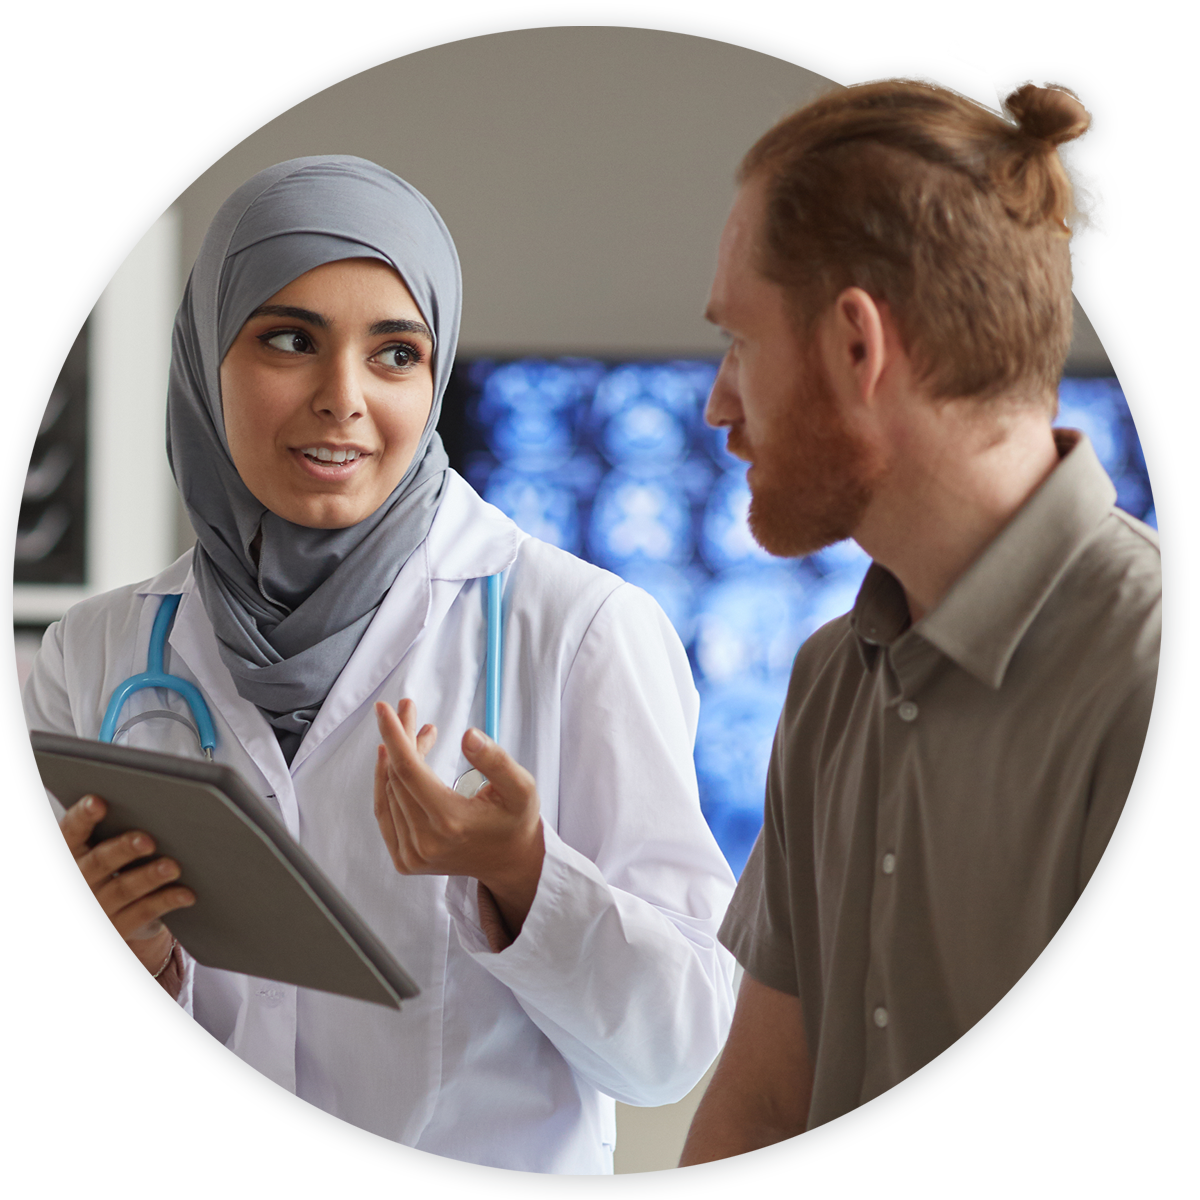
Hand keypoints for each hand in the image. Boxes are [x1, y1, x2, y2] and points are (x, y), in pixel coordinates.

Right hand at [58, 794, 195, 977]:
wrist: (118, 911)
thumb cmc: (121, 860)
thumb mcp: (113, 844)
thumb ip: (124, 822)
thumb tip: (161, 799)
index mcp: (70, 852)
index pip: (71, 831)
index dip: (83, 816)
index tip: (98, 802)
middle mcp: (76, 881)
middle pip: (98, 862)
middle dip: (123, 849)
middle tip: (148, 840)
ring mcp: (94, 908)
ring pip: (122, 889)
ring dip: (149, 877)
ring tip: (173, 866)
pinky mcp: (117, 930)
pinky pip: (143, 913)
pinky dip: (167, 901)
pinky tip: (187, 893)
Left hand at [373, 699, 544, 939]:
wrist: (511, 862)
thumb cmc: (516, 820)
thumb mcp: (521, 787)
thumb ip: (496, 760)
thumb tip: (467, 735)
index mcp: (451, 822)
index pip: (409, 771)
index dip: (394, 735)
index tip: (384, 708)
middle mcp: (425, 842)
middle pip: (398, 776)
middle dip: (400, 737)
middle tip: (410, 709)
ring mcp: (412, 856)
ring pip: (390, 791)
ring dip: (396, 757)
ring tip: (419, 733)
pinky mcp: (406, 860)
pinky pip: (385, 812)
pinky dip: (386, 782)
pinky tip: (392, 760)